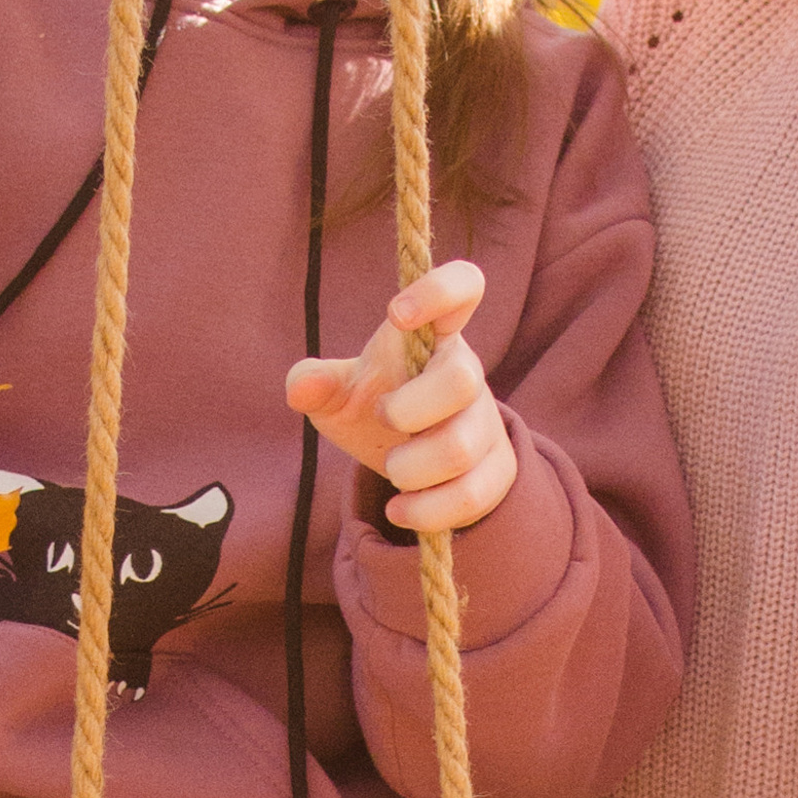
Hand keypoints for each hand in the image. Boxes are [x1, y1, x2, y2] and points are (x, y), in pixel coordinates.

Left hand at [284, 260, 518, 532]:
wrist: (419, 465)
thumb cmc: (380, 410)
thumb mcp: (342, 395)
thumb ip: (317, 385)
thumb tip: (301, 385)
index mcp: (435, 336)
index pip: (463, 287)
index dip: (440, 290)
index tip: (396, 313)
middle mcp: (469, 373)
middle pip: (462, 379)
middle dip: (409, 410)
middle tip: (385, 419)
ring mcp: (487, 423)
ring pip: (460, 447)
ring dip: (411, 467)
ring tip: (393, 470)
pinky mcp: (496, 470)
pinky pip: (471, 494)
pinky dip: (426, 509)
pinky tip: (401, 510)